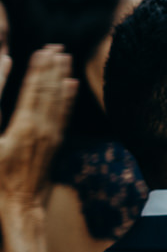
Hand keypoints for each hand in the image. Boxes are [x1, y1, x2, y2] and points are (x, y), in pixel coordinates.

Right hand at [0, 48, 75, 209]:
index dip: (38, 69)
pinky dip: (68, 98)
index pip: (33, 90)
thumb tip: (10, 92)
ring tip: (66, 58)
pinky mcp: (56, 144)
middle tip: (56, 46)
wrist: (21, 205)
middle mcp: (43, 128)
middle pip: (49, 90)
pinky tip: (71, 86)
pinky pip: (64, 115)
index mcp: (24, 126)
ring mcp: (52, 136)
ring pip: (59, 100)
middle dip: (52, 67)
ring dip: (62, 77)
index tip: (42, 50)